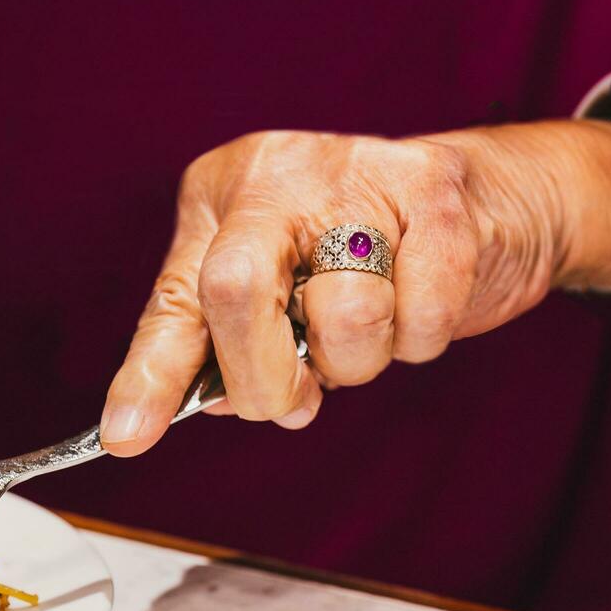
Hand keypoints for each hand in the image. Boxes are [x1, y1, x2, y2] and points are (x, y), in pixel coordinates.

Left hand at [99, 121, 610, 454]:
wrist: (486, 201)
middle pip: (238, 292)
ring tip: (366, 333)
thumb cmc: (362, 259)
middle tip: (294, 399)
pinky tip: (417, 307)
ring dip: (357, 362)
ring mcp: (357, 171)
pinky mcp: (435, 189)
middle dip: (266, 378)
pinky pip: (422, 313)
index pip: (175, 301)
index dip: (149, 378)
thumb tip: (211, 407)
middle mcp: (277, 172)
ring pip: (342, 315)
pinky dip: (421, 339)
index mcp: (221, 197)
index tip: (124, 439)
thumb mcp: (276, 291)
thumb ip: (231, 348)